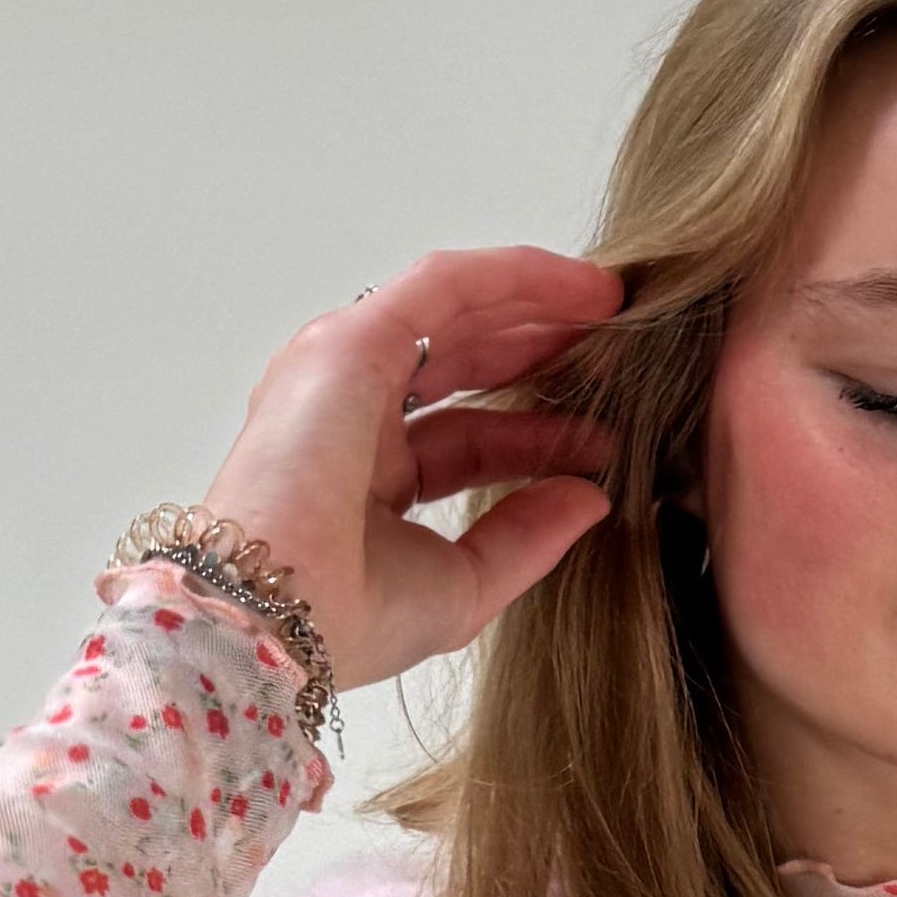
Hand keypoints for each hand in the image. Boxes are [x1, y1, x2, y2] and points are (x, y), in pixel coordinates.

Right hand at [199, 245, 623, 690]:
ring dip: (535, 301)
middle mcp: (349, 416)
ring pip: (454, 310)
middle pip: (460, 362)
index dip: (537, 434)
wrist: (281, 616)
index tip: (603, 441)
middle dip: (539, 351)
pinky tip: (581, 286)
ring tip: (611, 304)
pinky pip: (445, 284)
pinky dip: (516, 276)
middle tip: (616, 352)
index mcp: (366, 480)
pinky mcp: (350, 340)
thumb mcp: (467, 584)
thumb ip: (528, 536)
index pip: (466, 438)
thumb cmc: (346, 619)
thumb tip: (590, 497)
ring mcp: (343, 372)